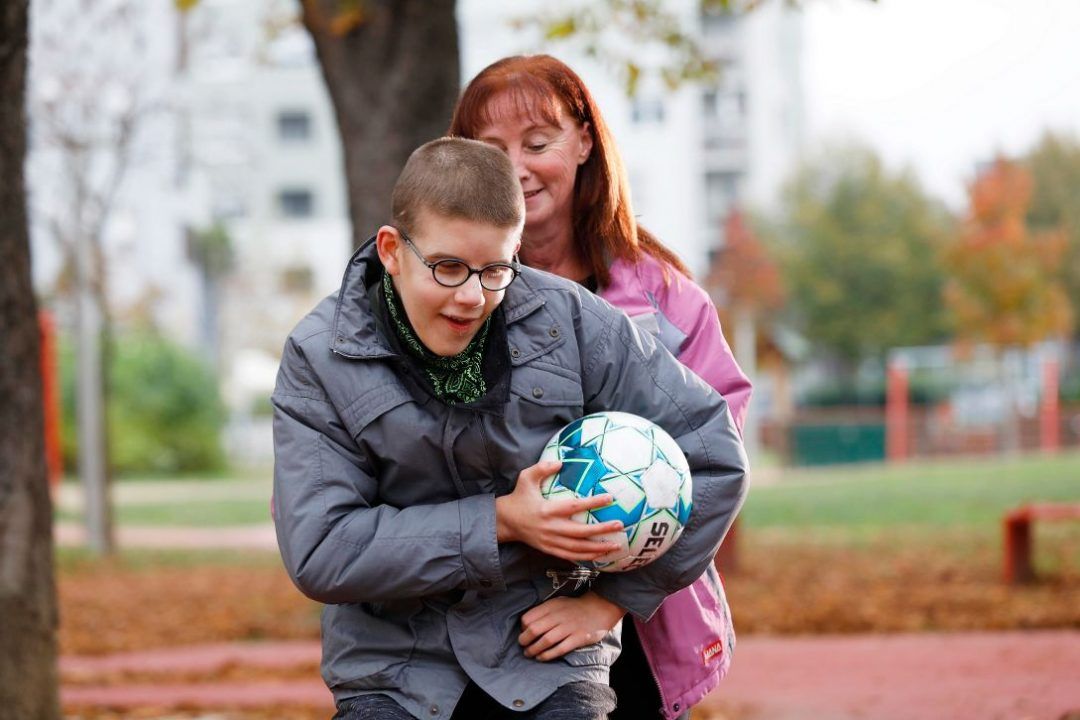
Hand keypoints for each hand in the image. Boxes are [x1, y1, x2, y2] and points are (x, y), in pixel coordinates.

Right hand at [495, 459, 622, 562]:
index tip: (609, 498)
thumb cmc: (519, 497)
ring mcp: (550, 541)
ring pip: (578, 548)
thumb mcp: (526, 478)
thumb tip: (560, 461)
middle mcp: (551, 528)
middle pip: (581, 532)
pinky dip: (587, 557)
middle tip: (619, 525)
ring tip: (616, 545)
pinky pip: (571, 556)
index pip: (574, 506)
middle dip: (601, 530)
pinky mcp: (549, 550)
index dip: (592, 503)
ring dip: (598, 548)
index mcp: (547, 510)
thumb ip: (542, 468)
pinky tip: (600, 555)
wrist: (505, 521)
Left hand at [519, 592, 625, 660]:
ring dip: (534, 649)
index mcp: (552, 606)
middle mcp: (559, 616)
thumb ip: (543, 612)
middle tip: (523, 645)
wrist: (599, 609)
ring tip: (529, 653)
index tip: (523, 633)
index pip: (529, 617)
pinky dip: (548, 655)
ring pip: (546, 640)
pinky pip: (560, 649)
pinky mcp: (578, 638)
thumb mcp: (557, 603)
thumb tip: (525, 625)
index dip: (522, 627)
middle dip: (524, 640)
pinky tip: (541, 658)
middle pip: (535, 629)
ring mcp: (569, 627)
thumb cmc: (574, 608)